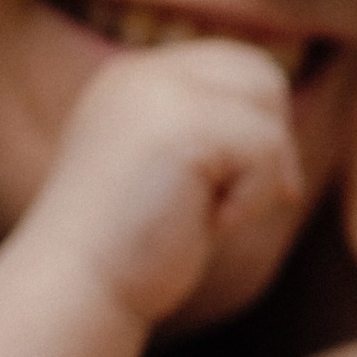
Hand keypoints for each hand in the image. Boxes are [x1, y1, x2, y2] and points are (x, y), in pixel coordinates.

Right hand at [30, 38, 309, 332]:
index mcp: (132, 81)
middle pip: (257, 72)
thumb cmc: (127, 253)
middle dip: (272, 142)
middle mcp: (141, 73)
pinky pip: (264, 145)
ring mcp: (157, 92)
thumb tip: (281, 138)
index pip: (231, 66)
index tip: (256, 190)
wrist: (76, 289)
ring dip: (262, 172)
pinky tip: (212, 226)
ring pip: (266, 105)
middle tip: (253, 203)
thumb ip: (208, 143)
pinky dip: (253, 197)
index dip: (261, 124)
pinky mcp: (181, 126)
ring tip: (216, 214)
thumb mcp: (169, 180)